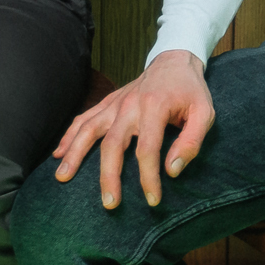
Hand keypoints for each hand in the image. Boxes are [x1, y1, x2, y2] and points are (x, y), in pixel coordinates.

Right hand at [54, 49, 214, 209]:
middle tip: (109, 204)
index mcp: (155, 107)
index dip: (148, 177)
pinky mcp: (108, 103)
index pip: (147, 149)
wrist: (174, 61)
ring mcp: (115, 103)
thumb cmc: (190, 91)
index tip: (152, 200)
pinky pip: (84, 118)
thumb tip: (172, 170)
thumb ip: (191, 142)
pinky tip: (59, 153)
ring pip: (89, 129)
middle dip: (109, 176)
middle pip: (112, 144)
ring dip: (75, 154)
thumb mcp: (205, 113)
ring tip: (62, 178)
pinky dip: (69, 135)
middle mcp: (129, 105)